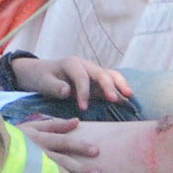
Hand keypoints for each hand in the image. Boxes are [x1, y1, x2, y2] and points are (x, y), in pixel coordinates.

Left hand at [15, 54, 132, 108]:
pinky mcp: (97, 82)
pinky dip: (120, 90)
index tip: (83, 108)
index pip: (81, 77)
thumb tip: (67, 91)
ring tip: (129, 96)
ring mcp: (93, 73)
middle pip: (101, 73)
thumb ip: (54, 87)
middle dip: (108, 86)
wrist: (42, 73)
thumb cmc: (42, 77)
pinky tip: (128, 101)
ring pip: (110, 75)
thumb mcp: (43, 82)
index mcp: (72, 63)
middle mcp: (86, 65)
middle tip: (114, 99)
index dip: (83, 92)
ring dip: (120, 84)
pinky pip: (111, 83)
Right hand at [17, 117, 105, 172]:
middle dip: (80, 168)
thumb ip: (54, 124)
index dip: (79, 145)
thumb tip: (77, 122)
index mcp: (37, 137)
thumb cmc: (15, 138)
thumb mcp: (31, 126)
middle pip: (62, 161)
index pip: (62, 141)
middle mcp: (36, 153)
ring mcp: (30, 169)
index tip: (97, 151)